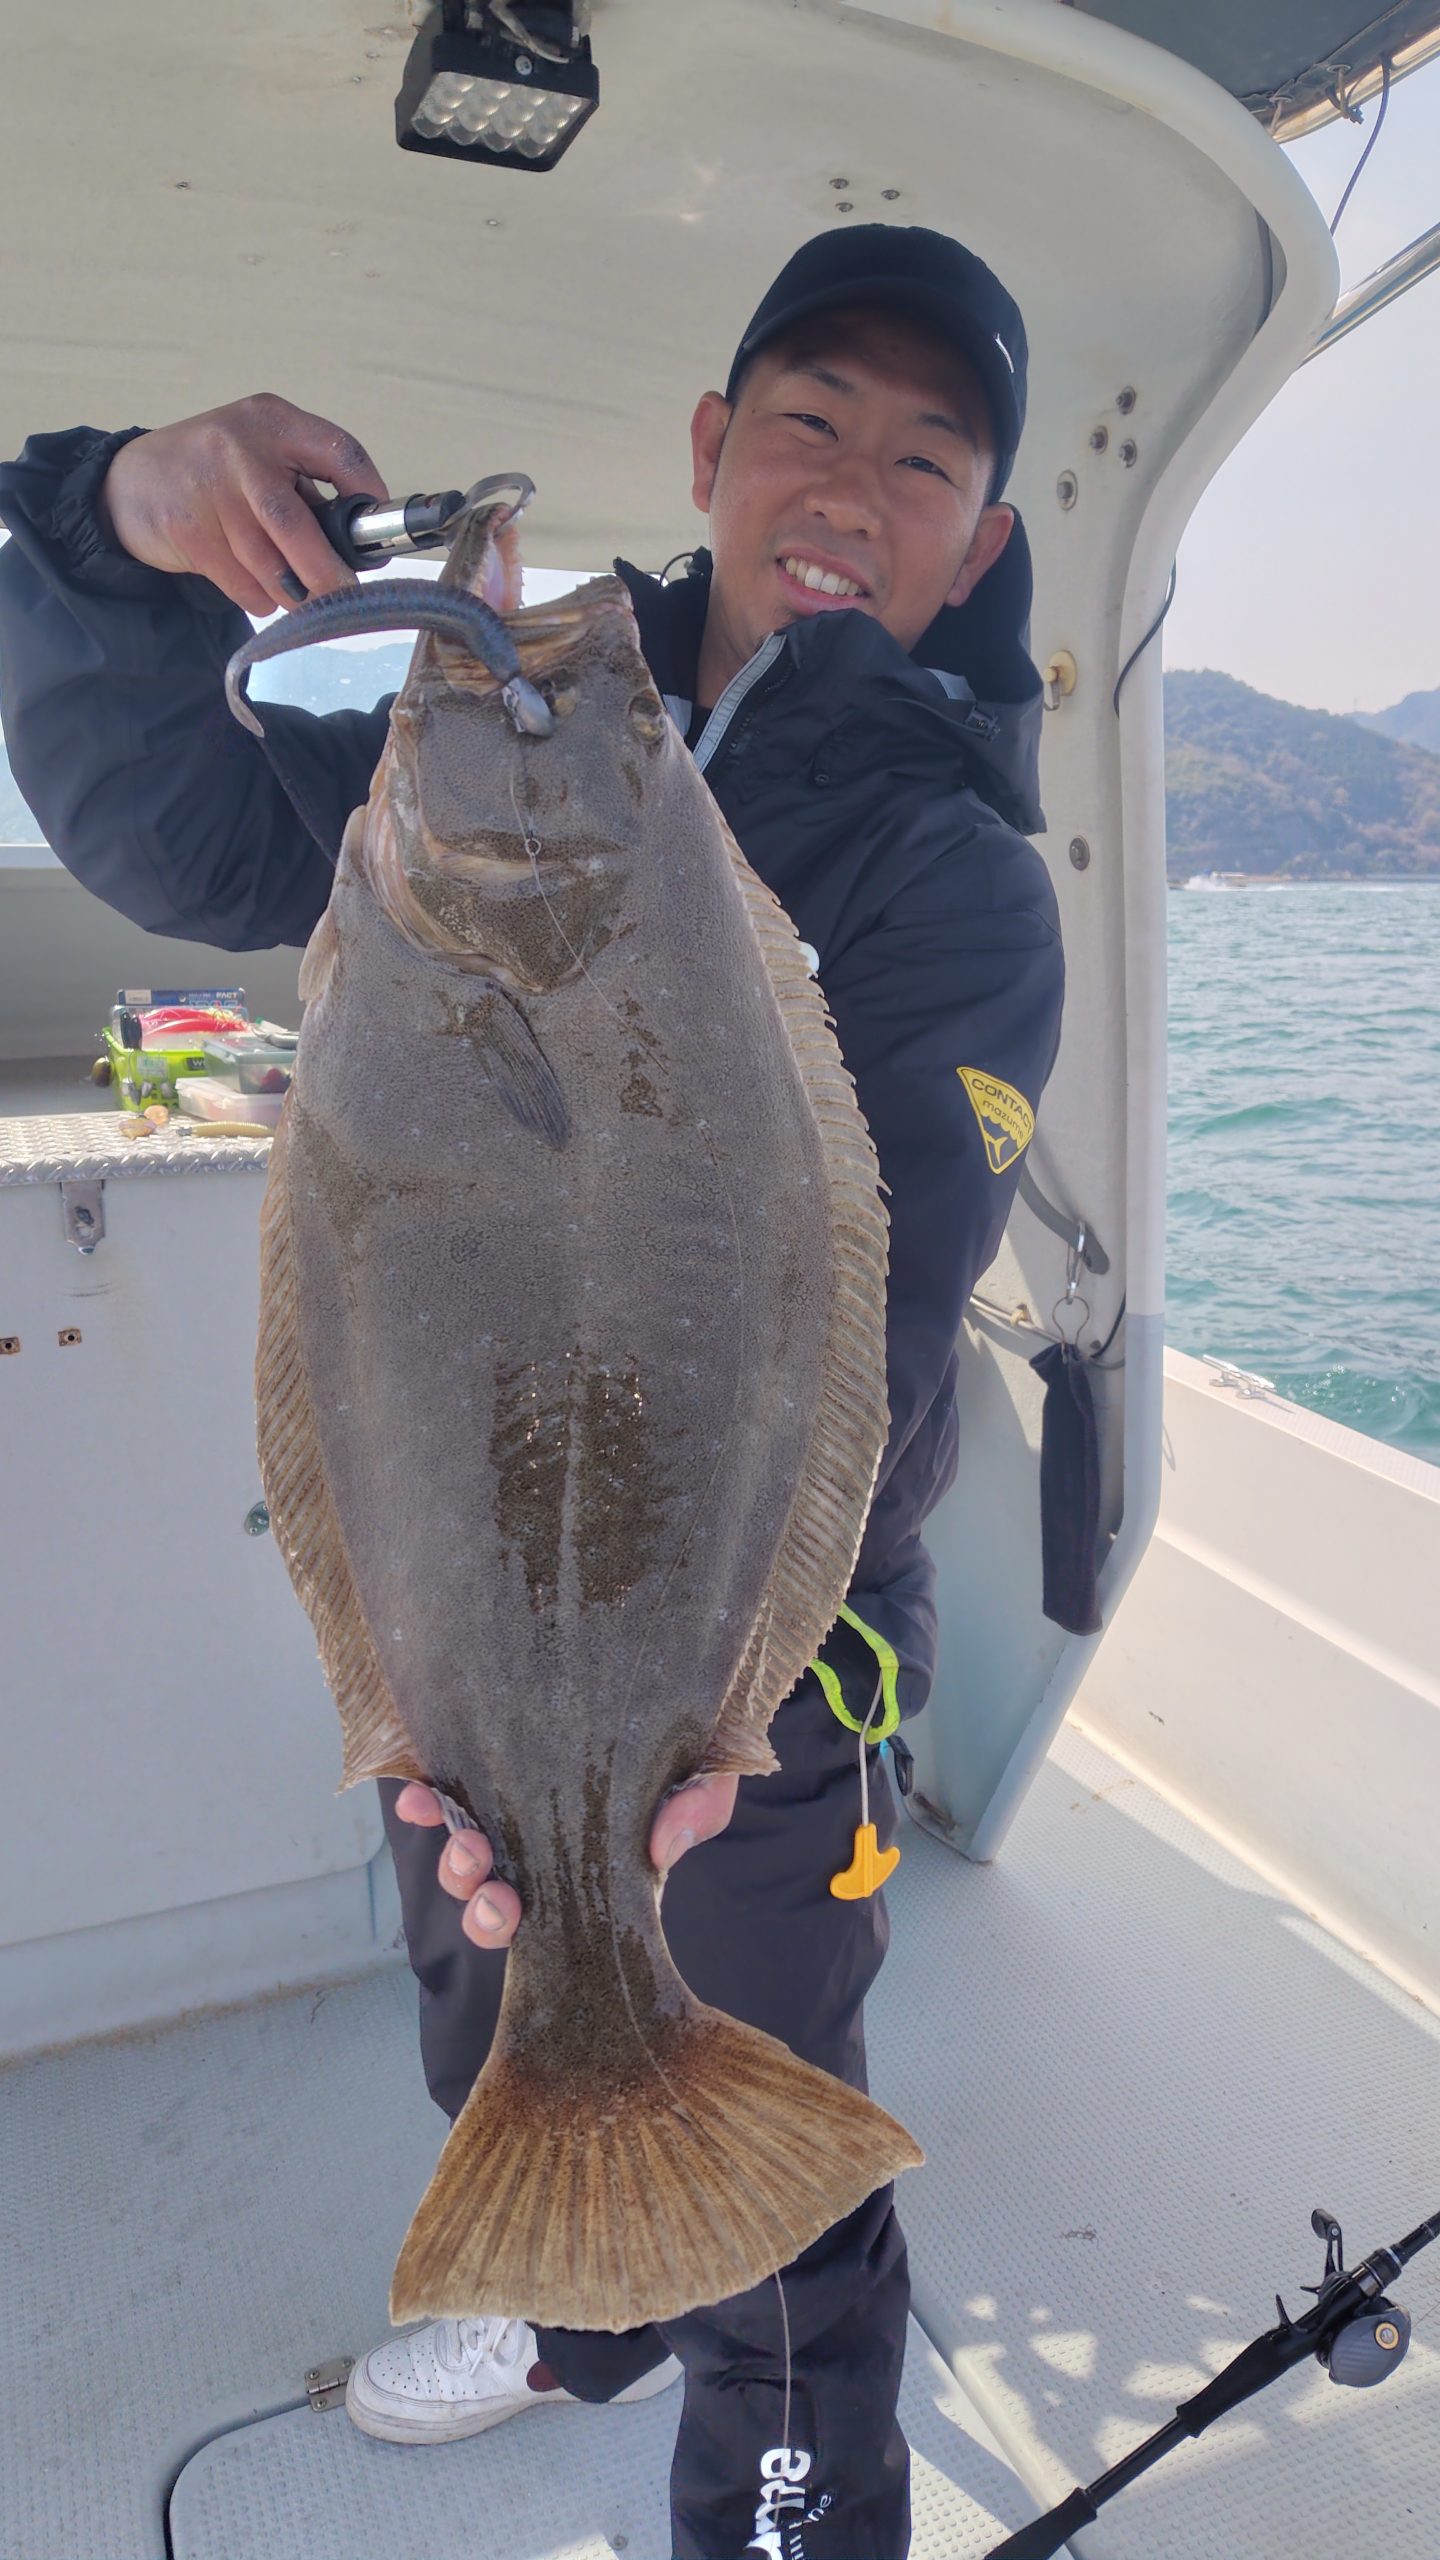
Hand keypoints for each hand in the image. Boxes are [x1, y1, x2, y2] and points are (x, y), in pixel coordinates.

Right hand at [97, 393, 389, 616]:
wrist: (128, 481)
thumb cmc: (212, 472)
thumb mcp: (257, 454)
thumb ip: (302, 484)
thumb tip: (354, 543)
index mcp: (273, 421)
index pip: (338, 450)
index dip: (366, 493)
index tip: (375, 534)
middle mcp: (240, 449)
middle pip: (295, 524)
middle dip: (326, 572)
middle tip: (344, 594)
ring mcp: (210, 491)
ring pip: (269, 563)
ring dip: (294, 592)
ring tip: (302, 597)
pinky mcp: (188, 531)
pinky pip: (242, 583)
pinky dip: (261, 597)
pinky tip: (260, 590)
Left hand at [394, 1771, 741, 1950]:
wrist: (667, 1684)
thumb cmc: (684, 1746)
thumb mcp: (706, 1778)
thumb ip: (698, 1810)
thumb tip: (662, 1849)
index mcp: (590, 1871)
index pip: (547, 1916)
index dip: (514, 1926)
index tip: (507, 1915)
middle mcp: (541, 1852)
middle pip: (493, 1903)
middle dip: (484, 1910)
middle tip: (497, 1895)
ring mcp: (507, 1812)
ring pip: (463, 1862)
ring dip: (456, 1866)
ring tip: (465, 1844)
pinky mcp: (485, 1768)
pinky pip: (442, 1795)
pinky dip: (424, 1803)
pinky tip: (416, 1798)